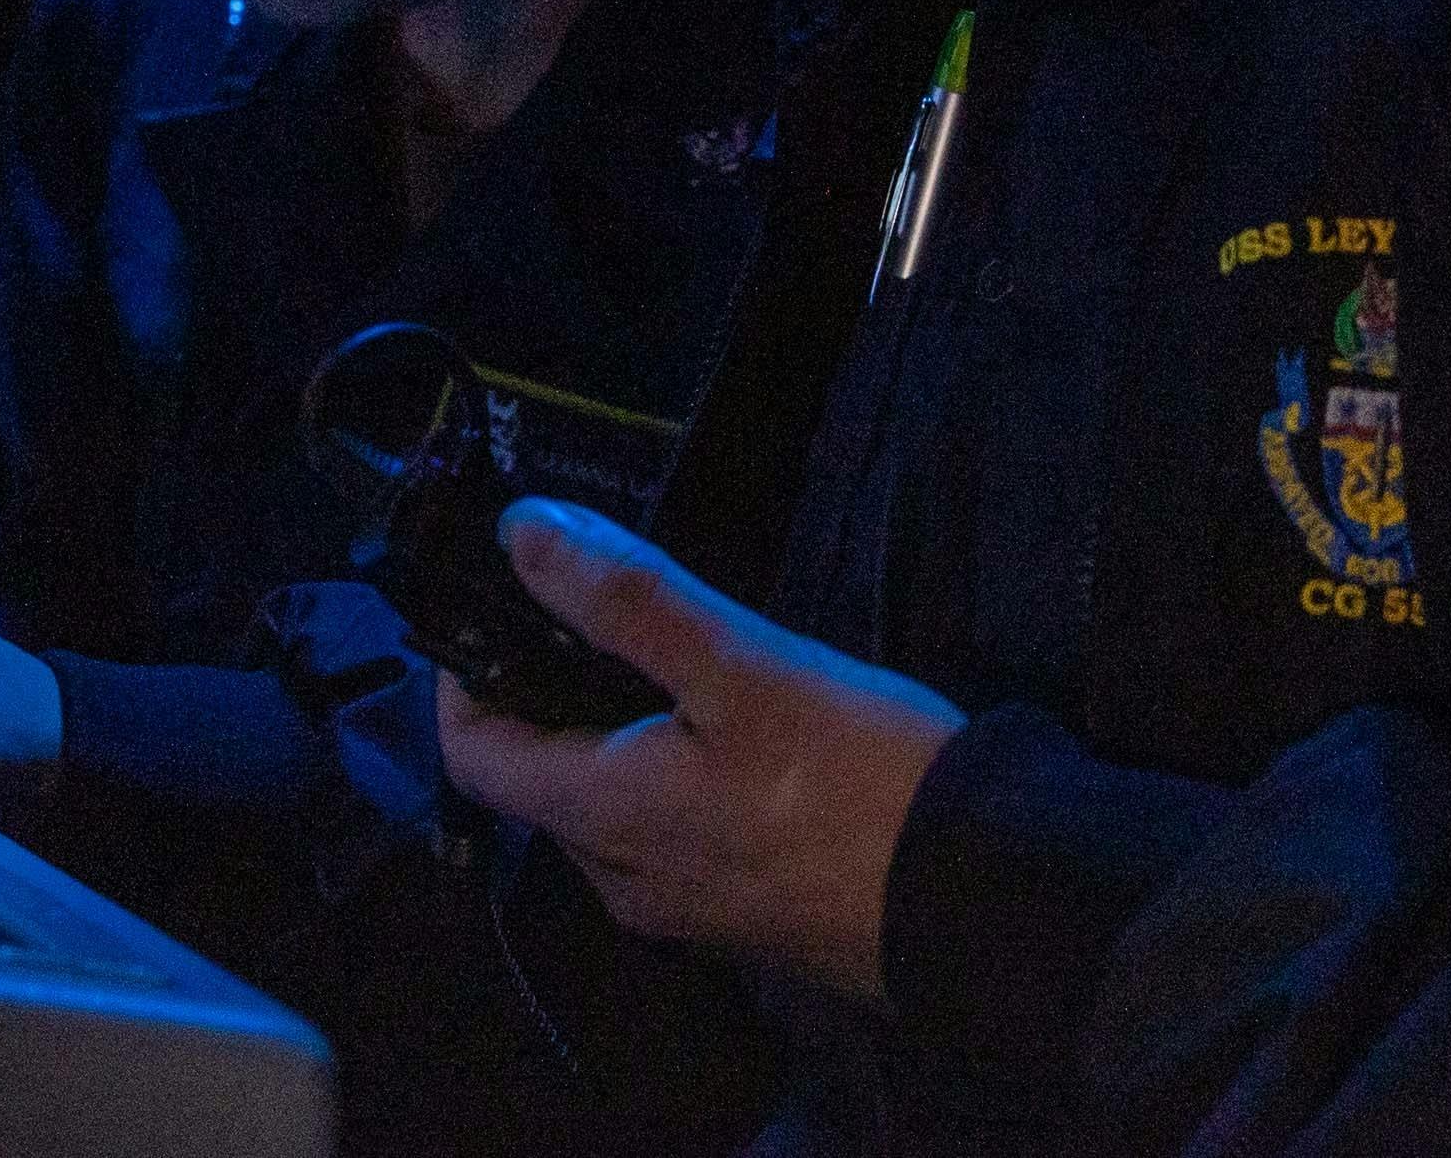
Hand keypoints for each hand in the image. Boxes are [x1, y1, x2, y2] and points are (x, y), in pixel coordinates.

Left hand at [433, 499, 963, 1005]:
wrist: (985, 898)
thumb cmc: (863, 782)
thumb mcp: (743, 666)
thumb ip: (626, 601)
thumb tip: (524, 534)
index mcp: (604, 821)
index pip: (472, 755)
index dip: (466, 675)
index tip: (503, 602)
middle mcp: (626, 883)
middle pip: (542, 781)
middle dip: (553, 696)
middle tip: (610, 615)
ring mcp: (690, 910)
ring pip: (611, 812)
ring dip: (619, 738)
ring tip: (688, 664)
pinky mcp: (749, 916)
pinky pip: (674, 839)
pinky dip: (676, 780)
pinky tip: (746, 737)